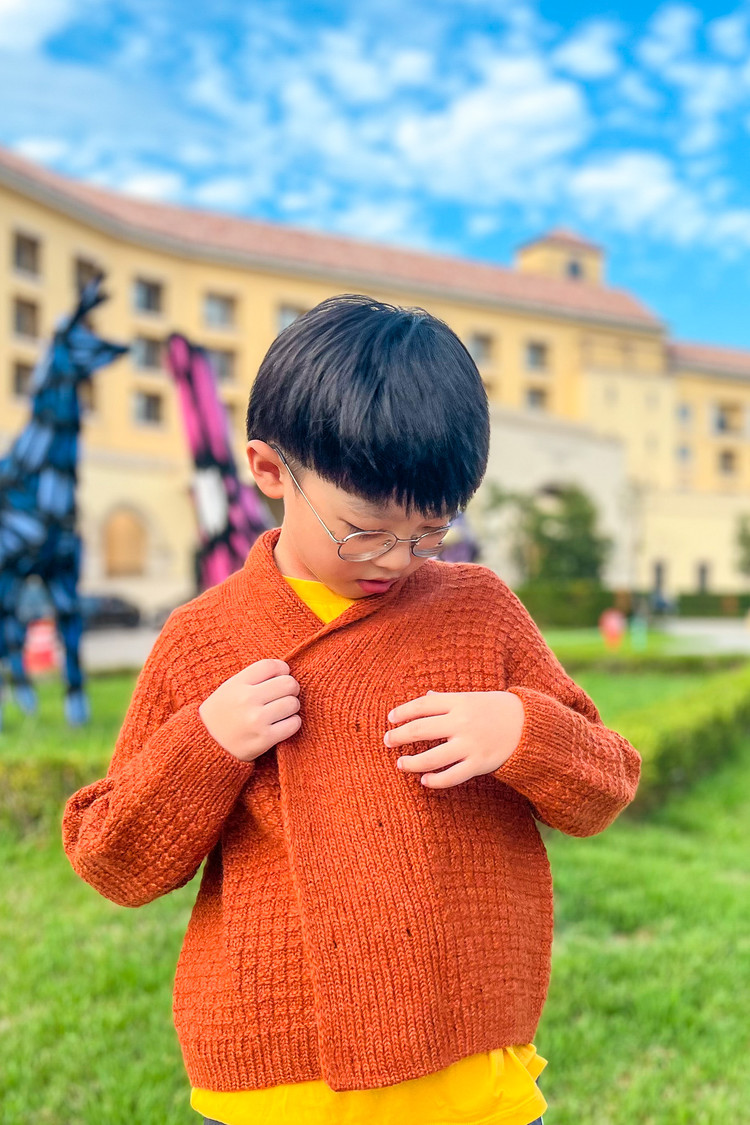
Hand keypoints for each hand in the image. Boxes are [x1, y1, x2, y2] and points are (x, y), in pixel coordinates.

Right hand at [199, 659, 300, 762]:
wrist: (205, 745)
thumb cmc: (223, 713)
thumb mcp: (230, 688)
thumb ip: (255, 677)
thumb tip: (286, 671)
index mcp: (237, 683)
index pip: (271, 666)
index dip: (282, 669)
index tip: (280, 676)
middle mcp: (246, 699)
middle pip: (288, 683)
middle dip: (290, 688)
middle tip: (283, 695)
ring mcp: (256, 720)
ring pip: (293, 703)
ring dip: (291, 707)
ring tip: (281, 711)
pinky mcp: (264, 739)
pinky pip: (294, 724)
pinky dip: (292, 723)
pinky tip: (282, 724)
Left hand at [385, 690, 524, 788]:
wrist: (531, 726)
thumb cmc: (498, 709)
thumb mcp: (473, 698)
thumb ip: (448, 699)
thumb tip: (425, 696)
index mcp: (460, 701)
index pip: (422, 705)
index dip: (403, 712)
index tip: (390, 718)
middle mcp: (462, 722)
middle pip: (421, 729)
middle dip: (399, 736)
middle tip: (387, 740)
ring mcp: (470, 744)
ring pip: (431, 757)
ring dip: (411, 762)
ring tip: (400, 763)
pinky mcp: (479, 764)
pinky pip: (451, 776)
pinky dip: (435, 780)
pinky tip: (424, 780)